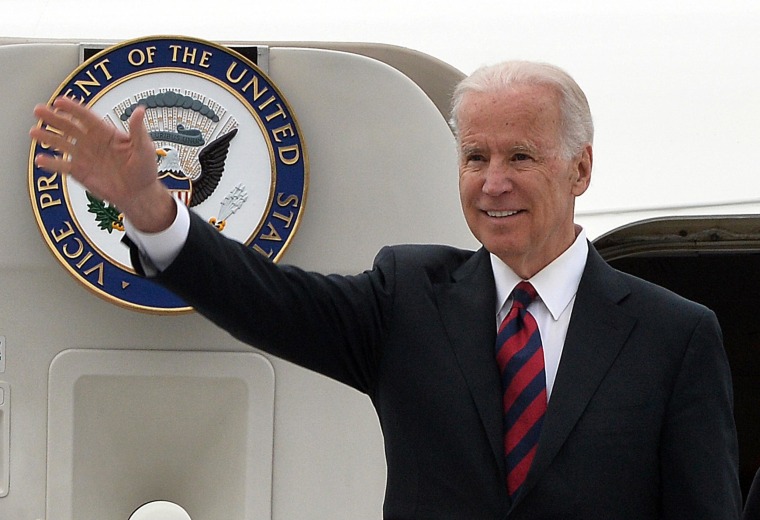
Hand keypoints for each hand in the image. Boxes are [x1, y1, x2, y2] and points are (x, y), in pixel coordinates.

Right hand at [30, 96, 175, 232]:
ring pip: (62, 143)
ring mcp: (83, 156)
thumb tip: (140, 110)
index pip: (87, 117)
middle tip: (38, 110)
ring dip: (48, 137)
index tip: (60, 101)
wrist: (139, 193)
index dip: (74, 109)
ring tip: (33, 131)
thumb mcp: (144, 148)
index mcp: (106, 132)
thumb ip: (138, 130)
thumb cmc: (144, 169)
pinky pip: (62, 166)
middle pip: (70, 126)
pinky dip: (51, 163)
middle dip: (54, 118)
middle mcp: (91, 141)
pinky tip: (40, 159)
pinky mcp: (79, 172)